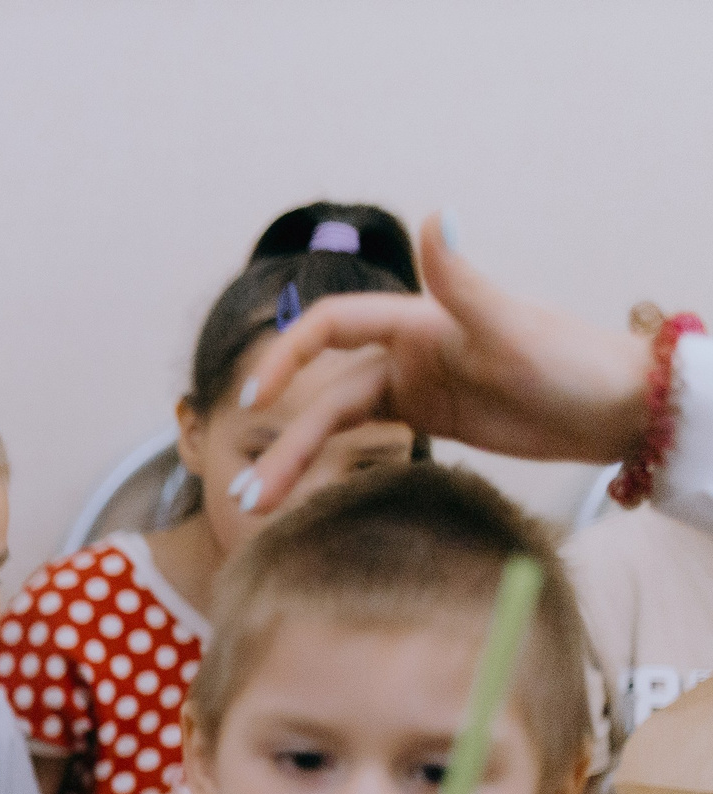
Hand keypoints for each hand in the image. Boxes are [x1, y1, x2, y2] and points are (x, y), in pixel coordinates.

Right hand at [238, 213, 655, 512]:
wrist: (618, 407)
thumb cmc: (570, 363)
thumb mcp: (511, 328)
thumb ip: (464, 279)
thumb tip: (438, 214)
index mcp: (417, 322)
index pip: (331, 329)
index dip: (287, 358)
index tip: (256, 397)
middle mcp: (407, 351)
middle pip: (323, 394)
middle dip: (285, 441)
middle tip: (248, 494)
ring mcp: (417, 386)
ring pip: (338, 421)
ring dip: (300, 460)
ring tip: (264, 505)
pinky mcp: (432, 417)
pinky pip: (367, 440)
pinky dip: (335, 463)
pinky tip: (311, 494)